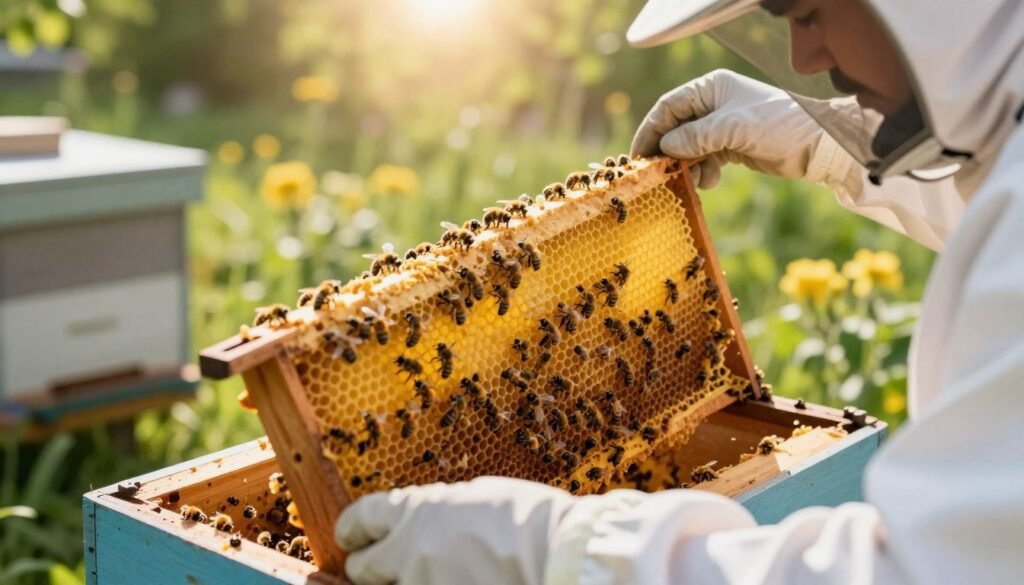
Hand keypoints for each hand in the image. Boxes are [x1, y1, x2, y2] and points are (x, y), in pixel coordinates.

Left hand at [335, 477, 576, 584]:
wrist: (560, 557)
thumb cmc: (530, 520)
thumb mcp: (477, 495)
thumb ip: (438, 510)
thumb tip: (424, 520)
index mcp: (415, 511)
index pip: (358, 520)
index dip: (353, 530)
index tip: (355, 537)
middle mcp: (407, 553)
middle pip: (362, 568)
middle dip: (373, 567)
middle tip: (389, 565)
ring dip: (407, 584)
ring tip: (442, 574)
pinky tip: (461, 582)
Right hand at [631, 69, 858, 191]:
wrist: (815, 144)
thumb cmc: (776, 125)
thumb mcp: (732, 128)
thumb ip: (695, 137)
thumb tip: (666, 147)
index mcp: (711, 88)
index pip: (668, 107)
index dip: (651, 130)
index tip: (638, 155)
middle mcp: (713, 104)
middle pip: (675, 128)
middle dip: (667, 152)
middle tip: (657, 174)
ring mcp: (721, 126)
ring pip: (688, 148)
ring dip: (686, 166)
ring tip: (692, 180)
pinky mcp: (730, 146)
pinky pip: (704, 159)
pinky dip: (702, 172)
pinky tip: (709, 181)